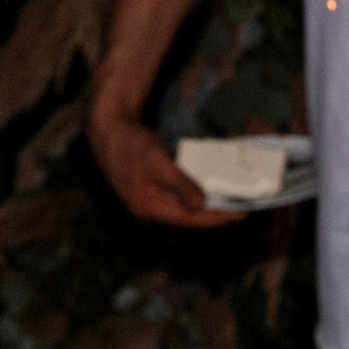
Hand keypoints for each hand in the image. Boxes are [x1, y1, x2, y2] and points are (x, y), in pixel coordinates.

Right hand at [87, 100, 241, 228]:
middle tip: (239, 211)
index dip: (216, 218)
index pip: (191, 219)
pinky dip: (194, 195)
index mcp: (150, 207)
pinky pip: (177, 197)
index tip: (239, 215)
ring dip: (205, 207)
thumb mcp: (159, 164)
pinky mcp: (149, 187)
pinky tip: (207, 191)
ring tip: (228, 205)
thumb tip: (201, 206)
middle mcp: (148, 207)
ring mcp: (147, 198)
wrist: (109, 129)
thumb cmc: (132, 145)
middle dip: (213, 215)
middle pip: (187, 217)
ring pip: (182, 207)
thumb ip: (181, 186)